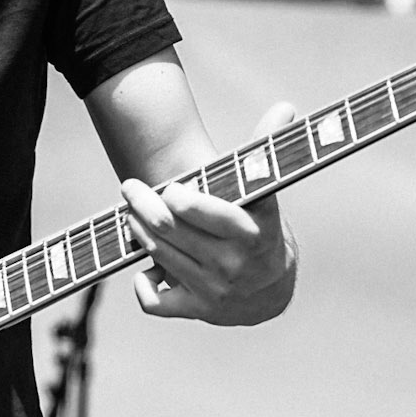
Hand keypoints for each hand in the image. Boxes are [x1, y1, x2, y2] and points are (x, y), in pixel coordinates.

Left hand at [122, 101, 298, 325]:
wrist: (272, 292)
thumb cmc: (262, 231)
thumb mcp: (268, 195)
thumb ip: (267, 149)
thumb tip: (285, 106)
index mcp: (254, 231)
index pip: (210, 212)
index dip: (181, 198)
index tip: (171, 187)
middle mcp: (234, 262)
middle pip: (170, 228)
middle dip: (142, 203)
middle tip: (130, 189)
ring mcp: (214, 290)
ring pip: (158, 254)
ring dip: (137, 228)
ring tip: (133, 212)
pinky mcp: (197, 311)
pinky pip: (155, 302)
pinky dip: (143, 284)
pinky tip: (146, 267)